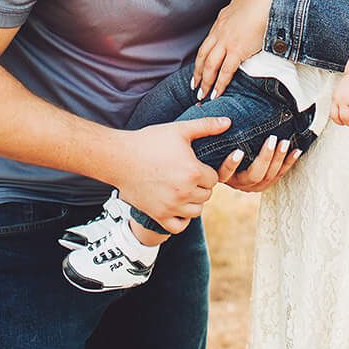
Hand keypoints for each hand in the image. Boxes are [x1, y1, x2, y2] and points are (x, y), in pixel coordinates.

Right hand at [111, 117, 226, 232]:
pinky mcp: (158, 215)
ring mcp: (170, 206)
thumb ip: (206, 126)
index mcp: (193, 172)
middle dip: (201, 186)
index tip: (195, 166)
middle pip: (207, 195)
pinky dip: (182, 220)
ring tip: (183, 190)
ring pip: (196, 211)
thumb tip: (229, 122)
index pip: (214, 179)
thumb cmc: (149, 142)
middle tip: (188, 177)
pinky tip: (177, 207)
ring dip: (193, 202)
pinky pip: (178, 227)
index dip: (206, 172)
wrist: (119, 158)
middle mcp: (184, 192)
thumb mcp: (179, 130)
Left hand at [195, 0, 274, 96]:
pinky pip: (226, 71)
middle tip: (194, 85)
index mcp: (221, 21)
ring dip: (205, 81)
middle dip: (197, 72)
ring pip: (210, 66)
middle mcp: (220, 32)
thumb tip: (242, 11)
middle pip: (203, 56)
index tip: (200, 67)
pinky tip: (217, 93)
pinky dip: (220, 84)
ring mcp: (227, 42)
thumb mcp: (244, 1)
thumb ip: (239, 10)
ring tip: (202, 94)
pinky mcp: (238, 50)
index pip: (208, 43)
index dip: (202, 57)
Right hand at [218, 133, 301, 193]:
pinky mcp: (267, 184)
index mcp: (223, 175)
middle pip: (254, 175)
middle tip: (271, 139)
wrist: (234, 164)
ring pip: (269, 175)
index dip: (232, 164)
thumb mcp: (218, 145)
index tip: (238, 151)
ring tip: (285, 142)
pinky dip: (289, 162)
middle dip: (265, 157)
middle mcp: (239, 183)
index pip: (225, 172)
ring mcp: (254, 186)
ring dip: (279, 158)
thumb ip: (217, 133)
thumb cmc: (223, 149)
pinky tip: (296, 150)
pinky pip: (280, 174)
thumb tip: (218, 109)